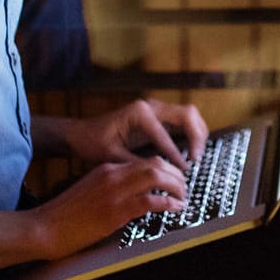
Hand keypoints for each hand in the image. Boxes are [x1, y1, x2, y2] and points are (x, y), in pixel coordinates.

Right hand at [32, 157, 188, 258]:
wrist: (43, 227)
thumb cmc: (64, 216)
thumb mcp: (90, 192)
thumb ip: (111, 189)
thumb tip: (135, 196)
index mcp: (106, 169)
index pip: (144, 160)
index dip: (165, 168)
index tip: (174, 179)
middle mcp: (112, 175)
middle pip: (155, 163)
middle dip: (176, 174)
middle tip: (184, 187)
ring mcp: (114, 192)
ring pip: (156, 176)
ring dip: (176, 186)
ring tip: (183, 196)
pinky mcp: (115, 211)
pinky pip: (150, 200)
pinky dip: (168, 202)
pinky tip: (175, 207)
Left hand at [64, 98, 208, 169]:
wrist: (82, 133)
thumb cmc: (93, 143)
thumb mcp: (112, 156)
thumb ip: (136, 163)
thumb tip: (159, 175)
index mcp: (139, 113)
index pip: (165, 135)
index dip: (176, 155)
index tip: (183, 171)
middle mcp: (150, 105)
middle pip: (187, 115)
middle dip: (196, 138)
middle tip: (196, 159)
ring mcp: (156, 107)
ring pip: (189, 114)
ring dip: (197, 133)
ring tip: (196, 155)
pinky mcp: (158, 114)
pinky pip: (183, 118)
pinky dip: (192, 132)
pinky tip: (192, 149)